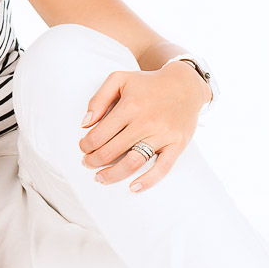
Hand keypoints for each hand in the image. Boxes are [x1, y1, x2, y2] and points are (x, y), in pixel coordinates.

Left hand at [78, 63, 208, 190]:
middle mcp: (146, 122)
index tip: (83, 148)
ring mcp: (162, 135)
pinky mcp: (177, 144)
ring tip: (101, 178)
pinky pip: (162, 168)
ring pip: (133, 162)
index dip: (86, 145)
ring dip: (113, 174)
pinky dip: (147, 181)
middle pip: (112, 151)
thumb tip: (85, 123)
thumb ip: (99, 99)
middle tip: (88, 163)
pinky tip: (133, 187)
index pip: (99, 135)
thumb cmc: (148, 84)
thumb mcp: (119, 79)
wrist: (184, 84)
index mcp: (129, 106)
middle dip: (94, 161)